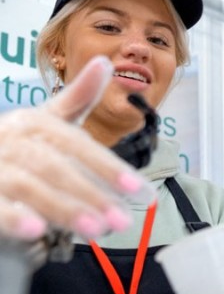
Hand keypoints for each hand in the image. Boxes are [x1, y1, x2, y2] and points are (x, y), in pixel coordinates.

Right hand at [0, 56, 154, 238]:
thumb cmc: (22, 146)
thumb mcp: (49, 121)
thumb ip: (78, 99)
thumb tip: (106, 62)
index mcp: (33, 123)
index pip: (77, 144)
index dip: (110, 167)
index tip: (141, 190)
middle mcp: (11, 141)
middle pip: (55, 167)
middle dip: (93, 194)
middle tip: (124, 220)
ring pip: (28, 186)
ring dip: (64, 209)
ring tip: (96, 230)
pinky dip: (14, 218)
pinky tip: (37, 231)